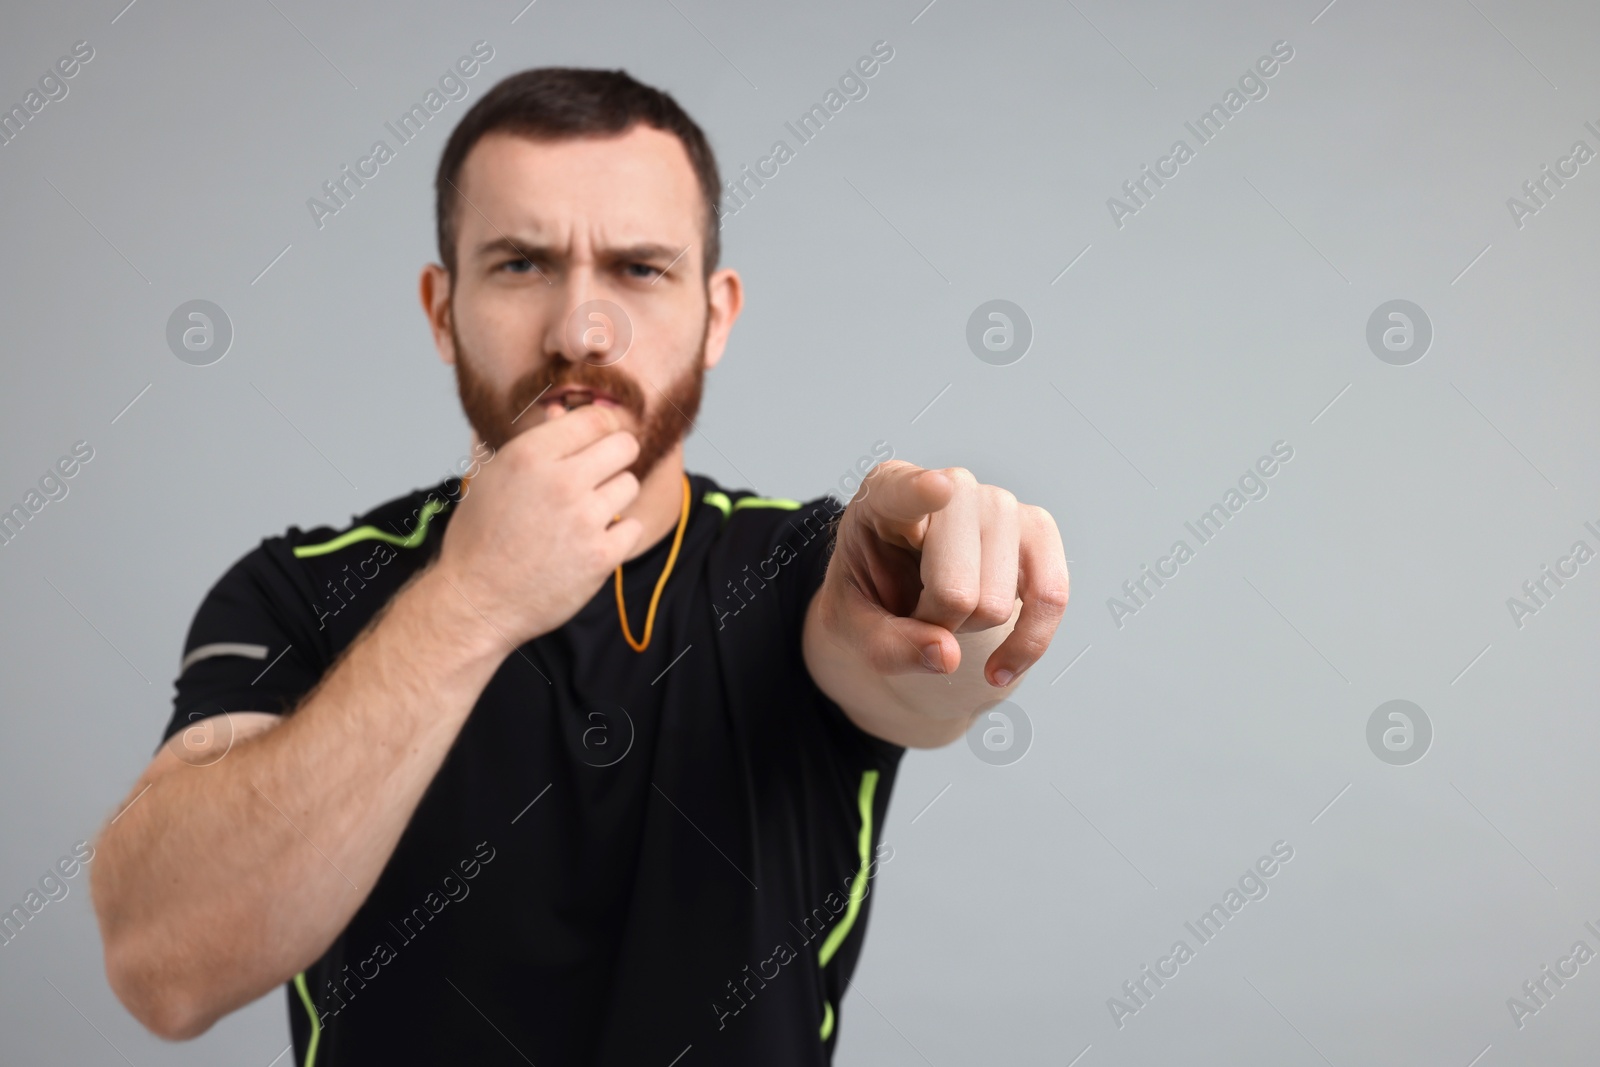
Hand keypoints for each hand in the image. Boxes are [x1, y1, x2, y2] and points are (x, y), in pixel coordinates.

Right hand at [431, 404, 641, 645]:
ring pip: (630, 485)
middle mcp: (561, 482)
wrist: (477, 600)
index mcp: (530, 456)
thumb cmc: (480, 537)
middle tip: (601, 473)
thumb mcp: (493, 477)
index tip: (598, 440)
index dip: (601, 428)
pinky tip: (590, 542)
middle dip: (616, 456)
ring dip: (613, 497)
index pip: (595, 419)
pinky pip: (632, 526)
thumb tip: (560, 411)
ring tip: (584, 514)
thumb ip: (533, 443)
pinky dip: (617, 535)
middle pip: (624, 446)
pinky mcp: (602, 556)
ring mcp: (585, 520)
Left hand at [822, 461, 1068, 686]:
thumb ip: (885, 645)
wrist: (903, 593)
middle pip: (955, 587)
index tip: (937, 488)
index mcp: (886, 494)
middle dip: (937, 624)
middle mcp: (952, 486)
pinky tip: (999, 669)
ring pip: (998, 603)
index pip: (906, 491)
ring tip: (947, 607)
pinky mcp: (1038, 532)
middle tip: (917, 612)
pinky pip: (1050, 599)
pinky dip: (1026, 645)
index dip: (922, 492)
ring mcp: (1000, 505)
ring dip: (971, 628)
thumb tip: (948, 655)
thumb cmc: (873, 593)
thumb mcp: (851, 626)